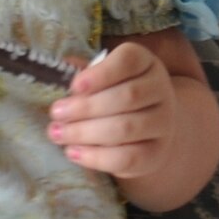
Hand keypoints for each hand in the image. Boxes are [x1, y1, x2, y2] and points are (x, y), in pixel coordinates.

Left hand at [48, 43, 178, 182]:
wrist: (147, 131)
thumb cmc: (117, 97)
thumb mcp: (105, 79)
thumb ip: (85, 75)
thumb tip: (62, 69)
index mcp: (145, 63)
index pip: (128, 61)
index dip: (101, 73)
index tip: (74, 86)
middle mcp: (160, 90)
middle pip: (127, 97)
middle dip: (86, 107)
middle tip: (56, 114)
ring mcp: (163, 123)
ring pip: (125, 128)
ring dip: (85, 132)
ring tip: (58, 134)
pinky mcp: (155, 153)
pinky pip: (126, 157)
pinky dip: (95, 157)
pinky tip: (73, 152)